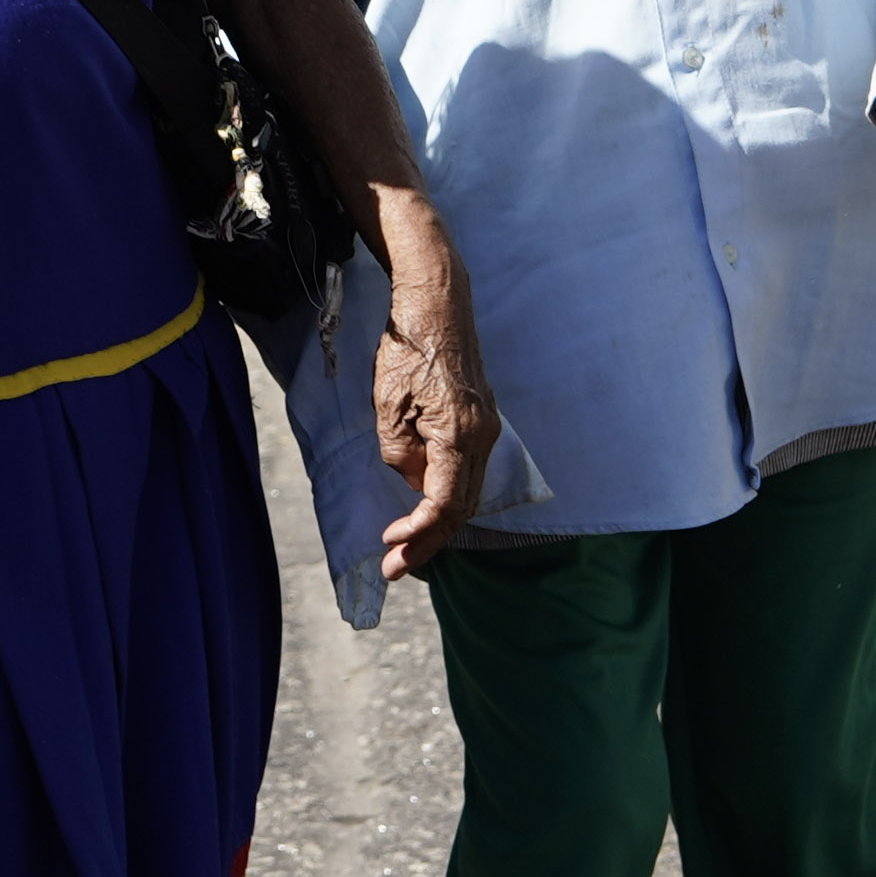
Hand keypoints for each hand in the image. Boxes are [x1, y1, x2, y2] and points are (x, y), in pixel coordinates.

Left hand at [368, 206, 497, 577]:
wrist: (438, 308)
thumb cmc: (408, 352)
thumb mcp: (388, 406)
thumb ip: (400, 454)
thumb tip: (413, 484)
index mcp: (461, 435)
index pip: (445, 502)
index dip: (419, 529)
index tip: (391, 544)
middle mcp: (483, 438)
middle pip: (462, 507)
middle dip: (428, 541)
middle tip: (395, 568)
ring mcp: (487, 430)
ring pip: (467, 492)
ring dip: (437, 523)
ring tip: (405, 550)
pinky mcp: (480, 422)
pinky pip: (467, 472)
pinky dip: (447, 497)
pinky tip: (424, 511)